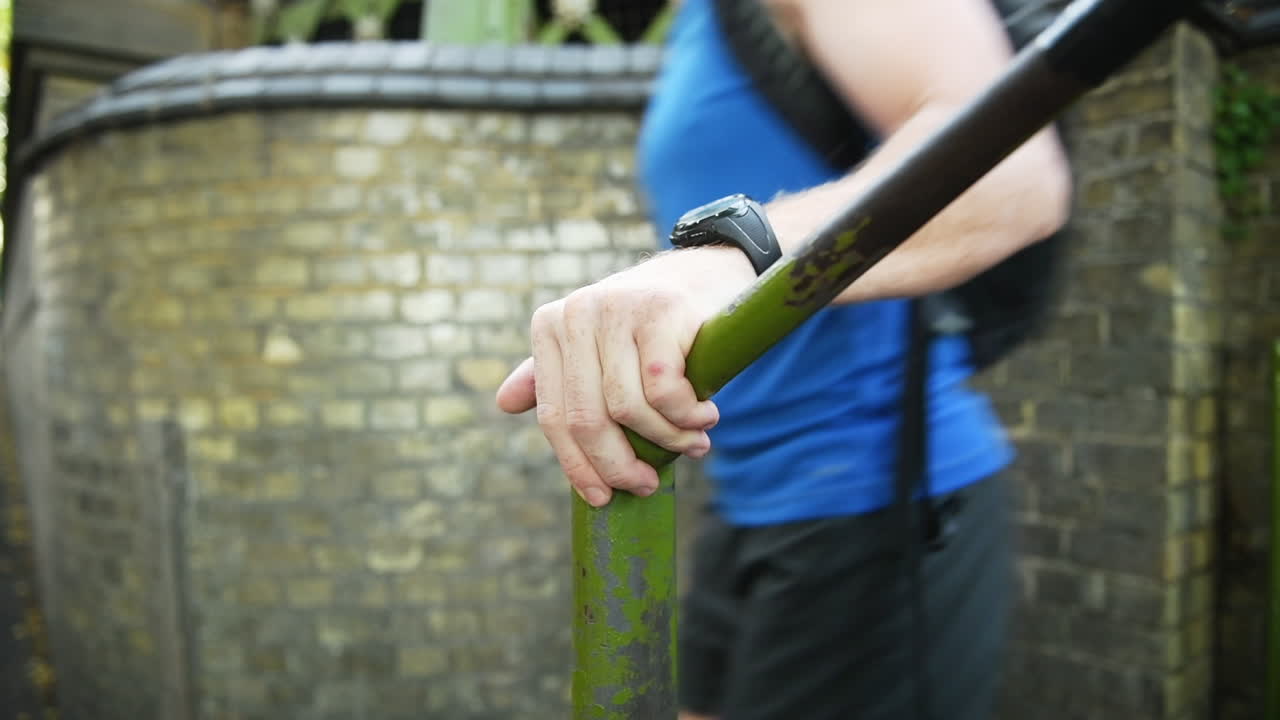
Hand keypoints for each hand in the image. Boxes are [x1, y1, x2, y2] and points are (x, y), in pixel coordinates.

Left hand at [496, 247, 753, 506]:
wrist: (709, 272)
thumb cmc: (651, 324)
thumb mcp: (598, 346)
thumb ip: (555, 376)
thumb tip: (504, 404)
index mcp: (550, 326)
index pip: (554, 416)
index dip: (577, 466)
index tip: (602, 498)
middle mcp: (576, 313)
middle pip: (586, 418)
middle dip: (618, 465)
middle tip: (648, 485)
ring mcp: (617, 309)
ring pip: (628, 408)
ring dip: (667, 440)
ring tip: (693, 444)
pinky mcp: (660, 310)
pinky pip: (664, 390)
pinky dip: (686, 416)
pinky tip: (705, 417)